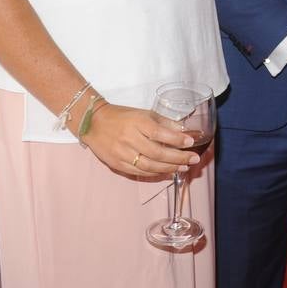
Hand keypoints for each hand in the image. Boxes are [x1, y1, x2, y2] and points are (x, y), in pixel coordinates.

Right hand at [79, 103, 199, 177]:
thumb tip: (184, 131)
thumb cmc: (122, 116)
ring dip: (169, 168)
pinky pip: (138, 172)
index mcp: (138, 123)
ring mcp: (122, 153)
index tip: (191, 142)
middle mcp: (130, 139)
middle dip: (178, 158)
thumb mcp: (144, 113)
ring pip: (149, 166)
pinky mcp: (116, 164)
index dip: (177, 140)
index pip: (161, 134)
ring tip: (183, 168)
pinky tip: (167, 172)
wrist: (93, 123)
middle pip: (157, 153)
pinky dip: (155, 174)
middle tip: (193, 159)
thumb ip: (164, 122)